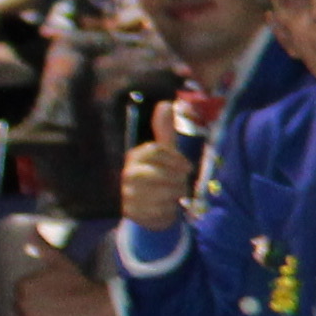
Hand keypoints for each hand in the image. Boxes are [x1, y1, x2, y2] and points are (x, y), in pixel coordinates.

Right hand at [118, 98, 203, 233]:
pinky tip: (166, 208)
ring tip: (174, 196)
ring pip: (163, 193)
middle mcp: (128, 173)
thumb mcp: (163, 153)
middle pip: (163, 173)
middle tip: (181, 185)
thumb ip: (164, 131)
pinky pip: (159, 212)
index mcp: (136, 156)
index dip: (177, 159)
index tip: (187, 167)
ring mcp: (127, 193)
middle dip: (178, 180)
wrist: (145, 207)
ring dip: (175, 196)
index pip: (157, 150)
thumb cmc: (158, 175)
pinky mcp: (131, 213)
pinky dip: (168, 211)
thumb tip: (165, 103)